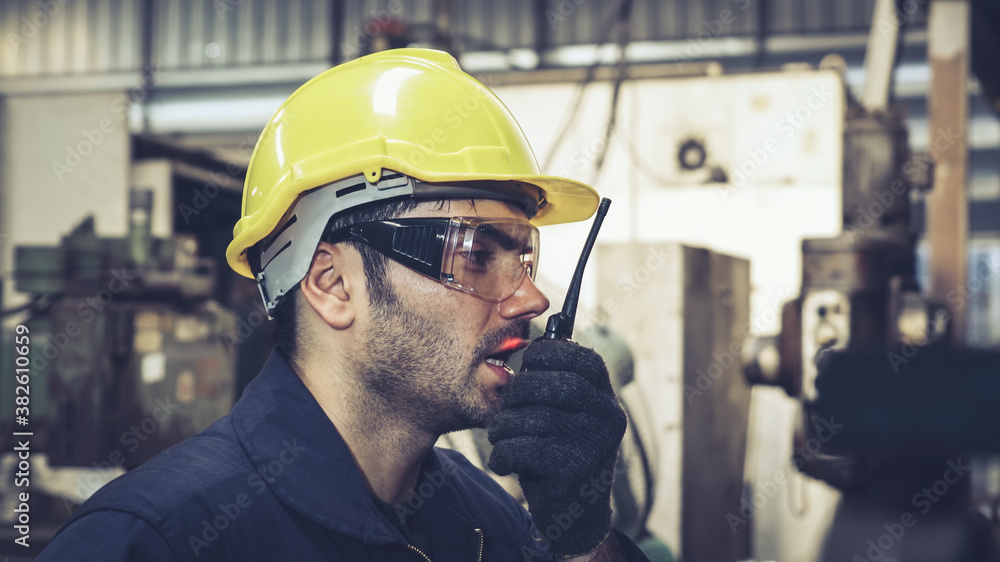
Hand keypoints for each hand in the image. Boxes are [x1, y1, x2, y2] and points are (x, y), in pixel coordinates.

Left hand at [487, 338, 626, 557]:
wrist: (573, 514)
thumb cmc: (558, 453)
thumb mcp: (562, 415)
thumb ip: (552, 382)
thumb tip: (531, 344)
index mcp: (605, 398)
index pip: (585, 359)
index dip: (551, 353)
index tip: (528, 361)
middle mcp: (608, 418)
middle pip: (560, 384)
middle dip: (522, 390)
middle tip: (507, 403)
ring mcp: (595, 446)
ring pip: (537, 418)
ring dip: (505, 425)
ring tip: (498, 434)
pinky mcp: (575, 472)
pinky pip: (527, 449)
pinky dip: (504, 453)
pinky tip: (502, 461)